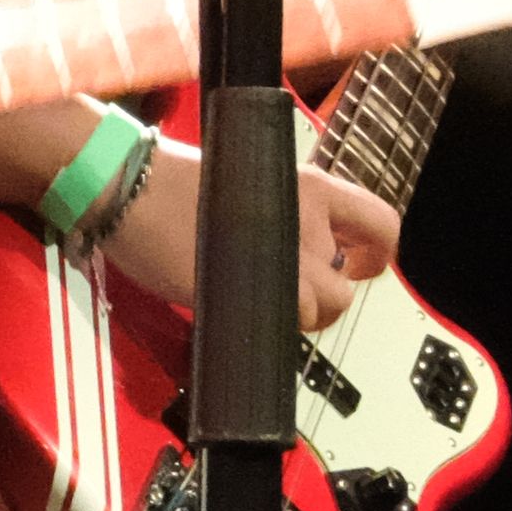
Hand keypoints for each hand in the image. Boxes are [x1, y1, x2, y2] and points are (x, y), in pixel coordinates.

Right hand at [105, 143, 397, 332]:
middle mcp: (308, 219)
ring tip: (256, 300)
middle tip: (287, 295)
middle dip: (321, 302)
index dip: (375, 256)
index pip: (381, 223)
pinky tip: (239, 306)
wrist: (130, 187)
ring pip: (321, 311)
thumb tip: (298, 255)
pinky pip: (286, 324)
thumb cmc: (172, 184)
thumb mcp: (246, 187)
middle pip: (345, 287)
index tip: (353, 266)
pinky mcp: (259, 288)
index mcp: (308, 186)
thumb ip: (283, 217)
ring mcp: (286, 256)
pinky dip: (270, 326)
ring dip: (294, 317)